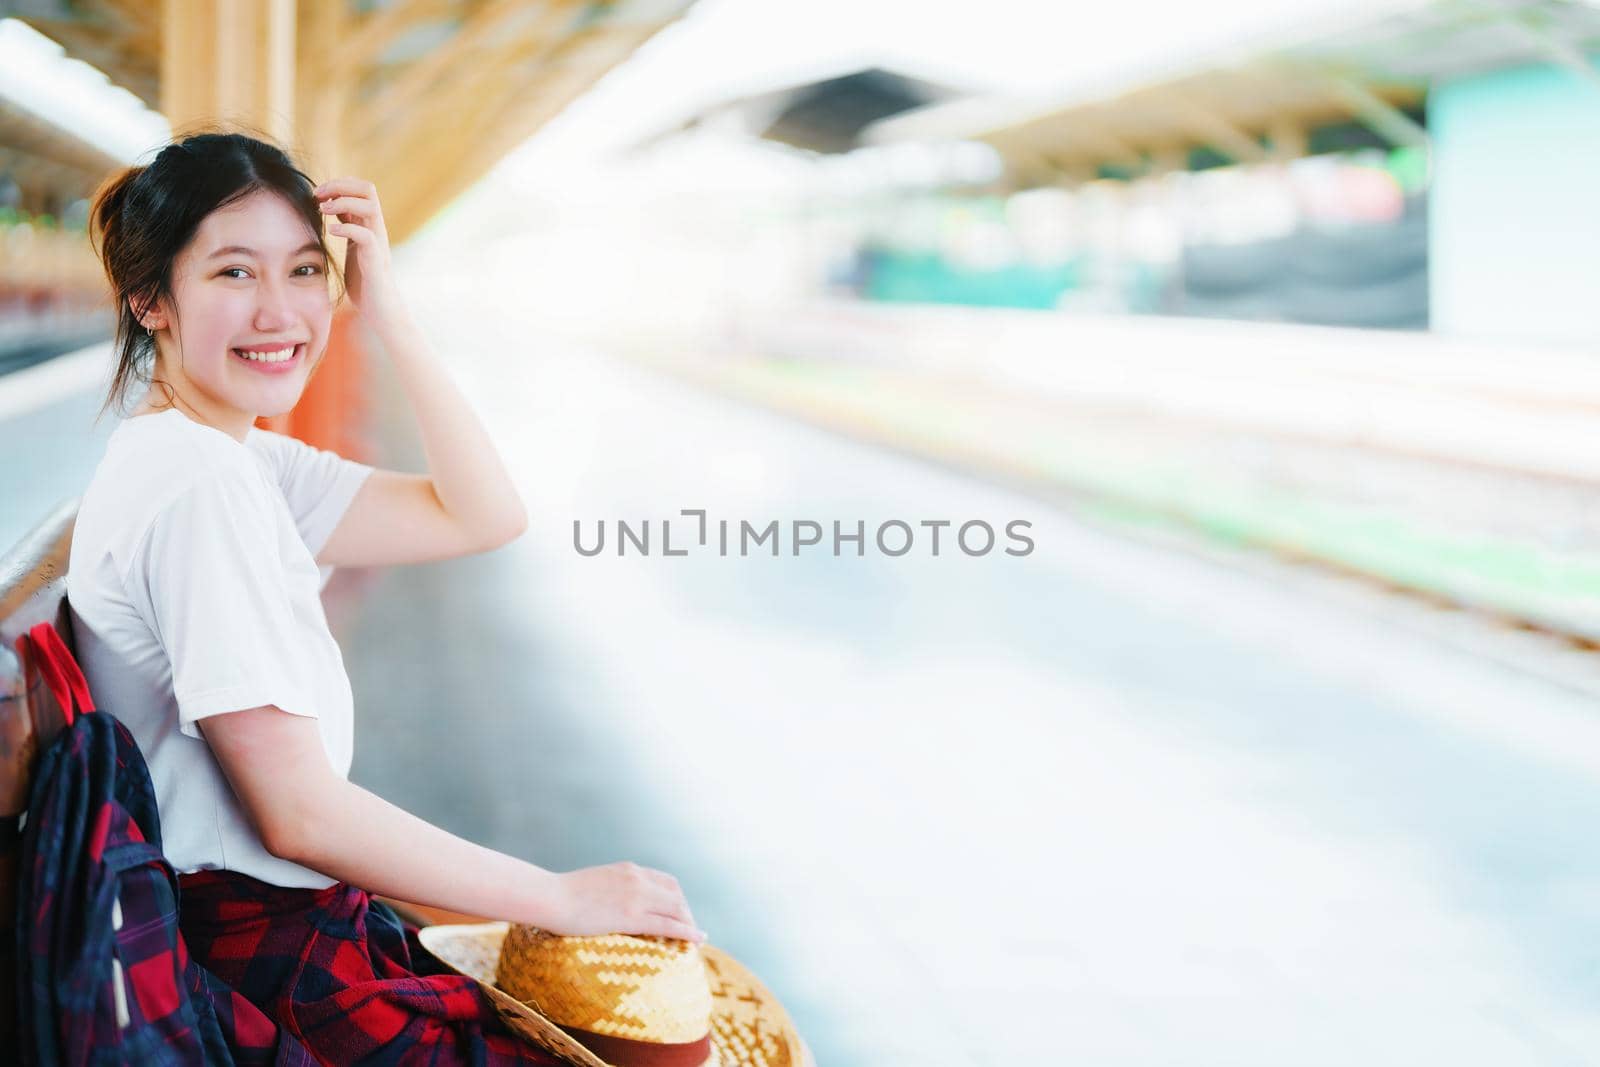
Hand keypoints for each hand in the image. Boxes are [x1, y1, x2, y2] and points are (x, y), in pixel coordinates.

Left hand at [313, 176, 400, 324]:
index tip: (317, 194)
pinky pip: (365, 236)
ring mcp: (378, 243)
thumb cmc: (363, 282)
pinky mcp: (375, 260)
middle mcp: (376, 229)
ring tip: (323, 210)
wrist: (378, 309)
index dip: (339, 184)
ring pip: (369, 207)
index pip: (360, 188)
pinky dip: (346, 229)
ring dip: (343, 203)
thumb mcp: (351, 248)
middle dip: (340, 186)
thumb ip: (345, 228)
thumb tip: (325, 210)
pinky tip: (331, 232)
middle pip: (368, 189)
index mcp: (369, 224)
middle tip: (318, 196)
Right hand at [542, 861, 706, 942]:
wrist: (550, 896)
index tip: (679, 912)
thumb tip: (612, 901)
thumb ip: (611, 888)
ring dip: (689, 923)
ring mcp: (635, 896)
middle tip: (688, 928)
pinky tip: (696, 939)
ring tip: (695, 937)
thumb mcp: (595, 883)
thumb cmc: (563, 894)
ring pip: (676, 909)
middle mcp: (637, 879)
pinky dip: (685, 931)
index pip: (666, 881)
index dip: (677, 898)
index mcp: (629, 870)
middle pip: (676, 894)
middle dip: (686, 911)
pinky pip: (667, 924)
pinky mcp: (630, 916)